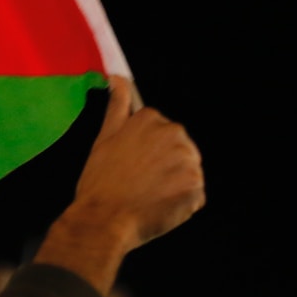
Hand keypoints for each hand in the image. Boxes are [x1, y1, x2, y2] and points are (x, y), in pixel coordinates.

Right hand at [32, 75, 204, 293]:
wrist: (102, 220)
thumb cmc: (100, 182)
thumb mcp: (104, 137)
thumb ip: (118, 104)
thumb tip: (117, 77)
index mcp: (152, 119)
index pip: (162, 134)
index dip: (148, 155)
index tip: (134, 167)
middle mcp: (174, 134)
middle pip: (180, 151)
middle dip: (166, 168)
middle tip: (140, 185)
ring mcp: (187, 160)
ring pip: (188, 174)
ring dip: (174, 186)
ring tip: (148, 197)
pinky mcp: (196, 186)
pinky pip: (195, 196)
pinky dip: (182, 205)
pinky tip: (159, 208)